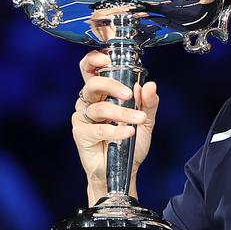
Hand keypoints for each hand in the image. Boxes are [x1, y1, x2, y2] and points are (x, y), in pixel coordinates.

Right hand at [72, 50, 159, 199]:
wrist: (123, 171)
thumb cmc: (130, 144)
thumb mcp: (145, 121)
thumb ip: (149, 103)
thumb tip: (150, 85)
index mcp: (102, 94)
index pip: (91, 70)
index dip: (94, 60)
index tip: (107, 58)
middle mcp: (89, 102)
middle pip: (92, 84)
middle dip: (111, 85)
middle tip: (129, 94)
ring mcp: (83, 117)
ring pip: (100, 107)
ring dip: (122, 113)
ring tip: (138, 121)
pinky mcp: (81, 133)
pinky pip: (99, 128)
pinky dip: (116, 130)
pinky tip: (128, 133)